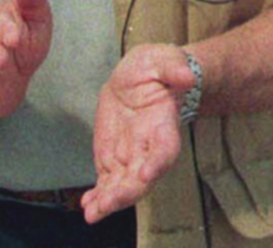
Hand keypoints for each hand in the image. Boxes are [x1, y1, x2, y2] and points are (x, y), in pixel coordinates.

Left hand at [81, 44, 195, 223]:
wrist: (140, 76)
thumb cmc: (157, 68)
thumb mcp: (165, 60)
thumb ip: (175, 68)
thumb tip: (185, 76)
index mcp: (164, 124)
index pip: (165, 149)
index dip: (157, 163)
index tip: (146, 174)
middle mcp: (150, 147)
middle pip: (143, 177)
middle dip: (127, 192)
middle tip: (108, 203)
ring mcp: (132, 155)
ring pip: (123, 184)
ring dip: (109, 200)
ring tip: (93, 212)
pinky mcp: (114, 157)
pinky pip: (107, 181)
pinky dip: (98, 196)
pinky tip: (87, 206)